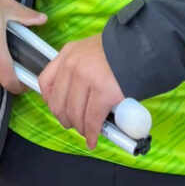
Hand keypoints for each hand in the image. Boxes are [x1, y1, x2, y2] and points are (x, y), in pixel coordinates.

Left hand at [39, 34, 123, 149]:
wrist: (138, 47)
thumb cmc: (116, 51)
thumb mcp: (88, 50)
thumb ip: (77, 68)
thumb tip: (72, 96)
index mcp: (68, 53)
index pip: (45, 81)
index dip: (49, 100)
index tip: (58, 109)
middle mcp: (73, 64)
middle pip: (58, 103)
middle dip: (66, 119)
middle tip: (74, 124)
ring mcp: (87, 78)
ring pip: (74, 114)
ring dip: (80, 128)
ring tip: (87, 131)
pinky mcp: (103, 91)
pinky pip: (92, 120)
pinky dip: (92, 134)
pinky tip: (93, 138)